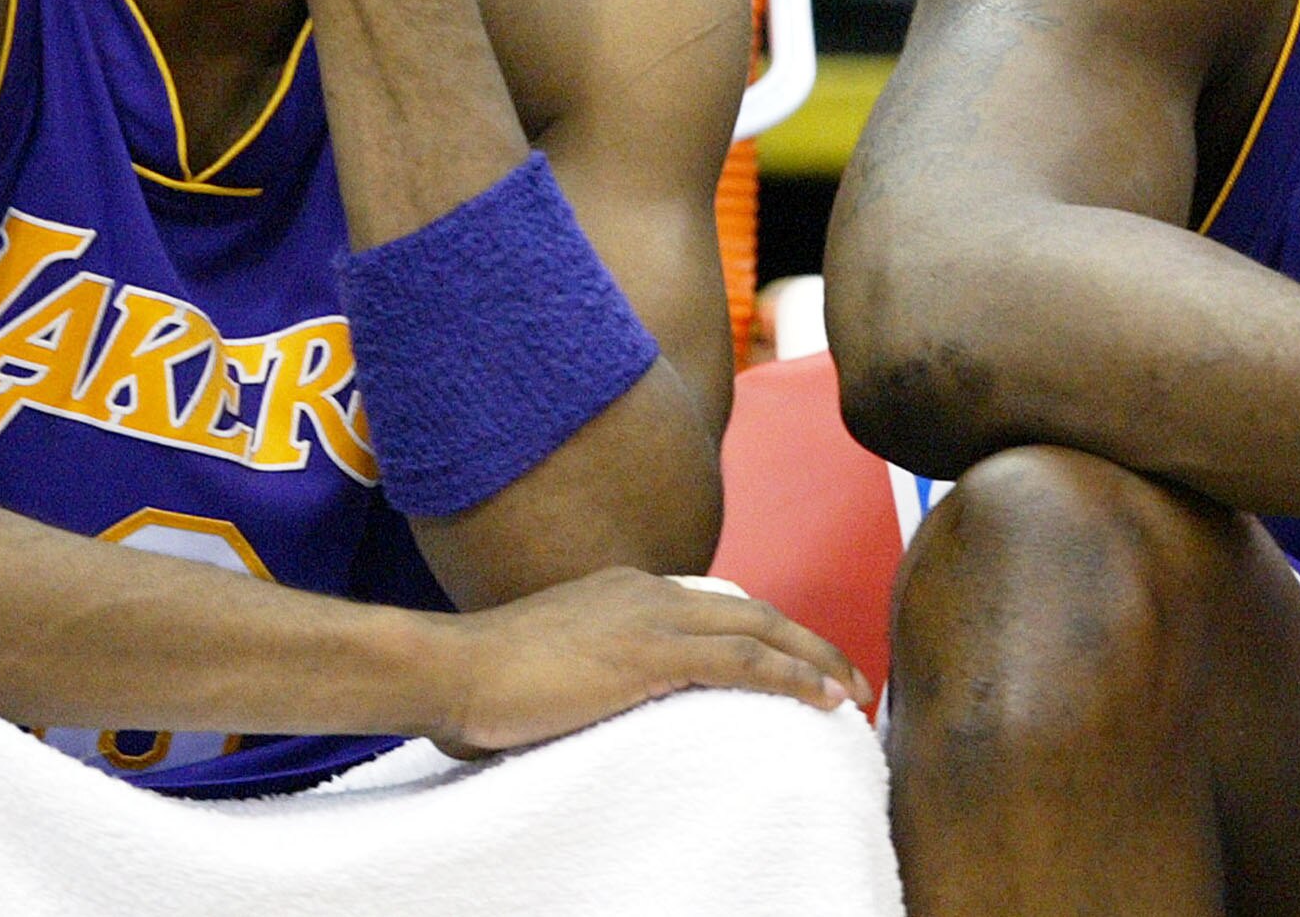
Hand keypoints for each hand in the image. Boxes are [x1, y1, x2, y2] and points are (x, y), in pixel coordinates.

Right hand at [437, 567, 867, 752]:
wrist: (448, 668)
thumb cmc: (481, 683)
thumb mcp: (551, 664)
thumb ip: (589, 674)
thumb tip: (596, 709)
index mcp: (624, 590)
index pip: (713, 607)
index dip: (762, 634)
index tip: (793, 662)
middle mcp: (647, 591)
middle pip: (751, 612)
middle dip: (806, 642)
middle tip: (846, 675)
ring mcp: (651, 617)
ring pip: (760, 630)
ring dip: (814, 659)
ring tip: (850, 691)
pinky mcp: (651, 653)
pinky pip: (743, 661)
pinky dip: (791, 676)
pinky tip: (821, 697)